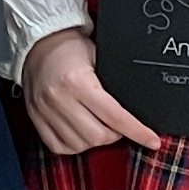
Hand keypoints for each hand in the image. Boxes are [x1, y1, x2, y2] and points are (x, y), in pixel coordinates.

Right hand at [23, 27, 162, 157]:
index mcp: (77, 81)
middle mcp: (59, 98)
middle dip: (114, 134)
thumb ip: (113, 83)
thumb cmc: (70, 48)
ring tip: (96, 125)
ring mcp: (44, 111)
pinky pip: (59, 147)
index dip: (137, 132)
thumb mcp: (99, 57)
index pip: (115, 116)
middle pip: (98, 136)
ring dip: (94, 140)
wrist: (38, 43)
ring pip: (79, 144)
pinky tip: (79, 132)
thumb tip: (137, 109)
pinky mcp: (35, 118)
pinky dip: (74, 144)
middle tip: (116, 123)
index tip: (153, 141)